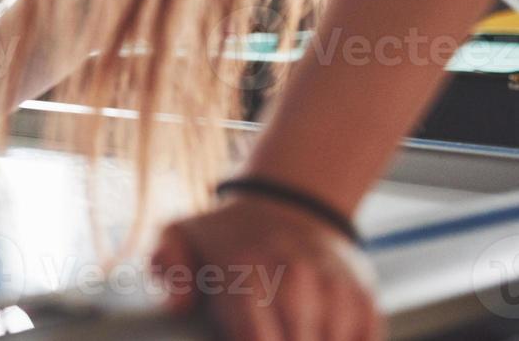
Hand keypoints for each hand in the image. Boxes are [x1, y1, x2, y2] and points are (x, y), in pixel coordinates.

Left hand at [151, 195, 378, 340]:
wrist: (286, 205)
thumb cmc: (224, 236)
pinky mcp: (365, 297)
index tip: (242, 340)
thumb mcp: (180, 235)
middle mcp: (297, 277)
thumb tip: (178, 305)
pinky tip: (317, 333)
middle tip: (264, 334)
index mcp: (247, 268)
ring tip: (286, 328)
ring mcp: (335, 287)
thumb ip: (167, 266)